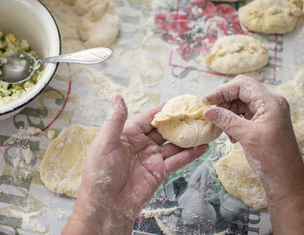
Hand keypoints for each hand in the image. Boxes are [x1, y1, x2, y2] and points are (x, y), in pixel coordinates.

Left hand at [63, 94, 207, 234]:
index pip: (148, 117)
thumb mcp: (105, 143)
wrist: (107, 206)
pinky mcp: (159, 172)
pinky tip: (202, 147)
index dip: (163, 109)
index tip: (179, 101)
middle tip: (197, 113)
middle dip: (179, 121)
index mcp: (127, 134)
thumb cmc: (99, 174)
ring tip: (204, 128)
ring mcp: (151, 158)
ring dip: (188, 137)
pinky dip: (190, 154)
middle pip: (164, 129)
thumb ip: (115, 120)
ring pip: (173, 144)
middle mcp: (141, 144)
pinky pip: (177, 160)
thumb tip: (117, 96)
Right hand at [202, 75, 302, 193]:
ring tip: (221, 125)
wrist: (286, 179)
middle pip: (242, 89)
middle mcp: (270, 102)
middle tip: (210, 110)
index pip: (242, 86)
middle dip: (224, 98)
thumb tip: (207, 110)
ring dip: (228, 110)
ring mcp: (268, 112)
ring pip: (241, 101)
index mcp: (270, 102)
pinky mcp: (263, 121)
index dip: (221, 91)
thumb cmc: (271, 158)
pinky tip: (230, 133)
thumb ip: (226, 120)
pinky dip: (233, 119)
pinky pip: (244, 112)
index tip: (206, 101)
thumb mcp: (247, 136)